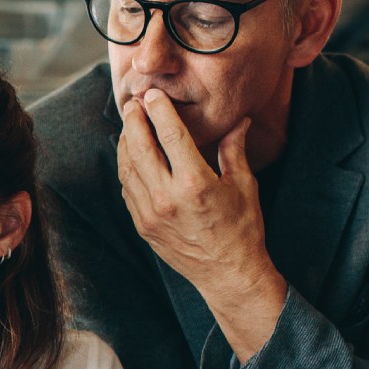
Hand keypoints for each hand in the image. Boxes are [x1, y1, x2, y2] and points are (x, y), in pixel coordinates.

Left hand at [117, 90, 286, 358]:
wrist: (227, 274)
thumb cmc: (242, 229)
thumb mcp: (244, 186)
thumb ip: (234, 150)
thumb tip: (238, 120)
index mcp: (195, 184)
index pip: (170, 136)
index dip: (159, 111)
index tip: (152, 95)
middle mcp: (167, 198)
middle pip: (140, 148)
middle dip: (133, 122)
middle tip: (132, 104)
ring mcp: (149, 214)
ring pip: (127, 168)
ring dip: (125, 143)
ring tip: (128, 125)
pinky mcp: (142, 225)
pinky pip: (127, 189)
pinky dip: (126, 168)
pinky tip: (130, 155)